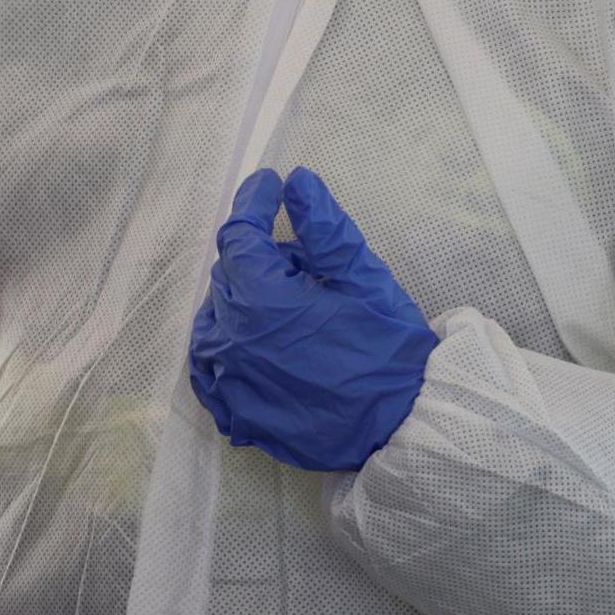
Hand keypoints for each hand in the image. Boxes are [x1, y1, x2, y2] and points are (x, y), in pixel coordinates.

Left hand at [188, 166, 437, 470]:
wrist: (403, 433)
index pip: (240, 236)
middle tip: (309, 265)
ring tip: (294, 306)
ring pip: (216, 317)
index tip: (269, 184)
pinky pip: (211, 364)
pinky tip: (264, 339)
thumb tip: (297, 181)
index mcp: (260, 302)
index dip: (254, 203)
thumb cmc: (389, 353)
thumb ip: (324, 229)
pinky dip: (229, 342)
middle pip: (229, 275)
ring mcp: (227, 380)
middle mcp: (230, 340)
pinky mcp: (233, 410)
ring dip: (244, 299)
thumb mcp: (364, 281)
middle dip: (263, 258)